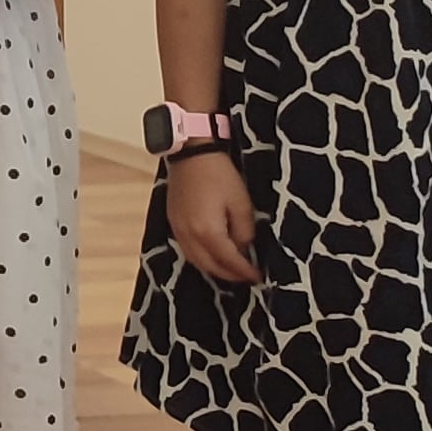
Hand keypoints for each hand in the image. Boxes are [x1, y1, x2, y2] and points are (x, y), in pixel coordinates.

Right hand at [163, 149, 258, 286]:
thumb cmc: (220, 175)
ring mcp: (178, 229)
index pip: (229, 261)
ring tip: (231, 269)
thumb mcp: (242, 203)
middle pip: (209, 266)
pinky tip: (212, 254)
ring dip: (214, 269)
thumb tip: (243, 247)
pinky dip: (201, 258)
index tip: (258, 277)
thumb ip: (244, 230)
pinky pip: (187, 249)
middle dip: (229, 275)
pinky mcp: (173, 222)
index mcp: (207, 231)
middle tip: (246, 277)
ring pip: (195, 261)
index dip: (245, 272)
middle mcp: (189, 235)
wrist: (191, 154)